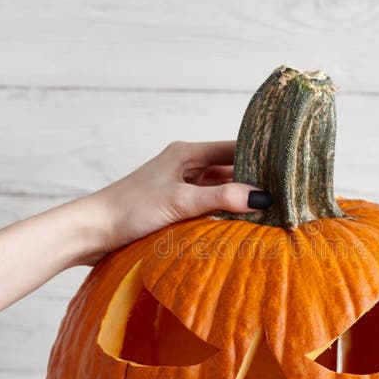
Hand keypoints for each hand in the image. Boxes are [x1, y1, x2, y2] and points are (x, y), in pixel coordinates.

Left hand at [84, 140, 269, 262]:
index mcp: (186, 153)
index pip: (234, 148)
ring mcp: (178, 186)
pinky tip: (239, 223)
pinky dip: (223, 212)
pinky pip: (207, 205)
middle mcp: (184, 165)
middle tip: (285, 193)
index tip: (286, 167)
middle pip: (229, 169)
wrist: (91, 231)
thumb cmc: (130, 210)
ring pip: (219, 189)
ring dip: (239, 198)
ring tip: (270, 210)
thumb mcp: (180, 202)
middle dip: (254, 180)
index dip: (260, 155)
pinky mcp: (172, 206)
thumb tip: (262, 198)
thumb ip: (221, 199)